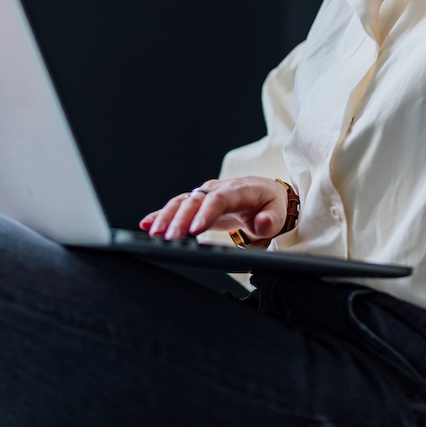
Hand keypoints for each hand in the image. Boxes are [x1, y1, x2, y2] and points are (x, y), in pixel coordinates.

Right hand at [138, 176, 287, 241]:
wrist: (265, 195)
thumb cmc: (270, 204)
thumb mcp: (278, 212)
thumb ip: (271, 219)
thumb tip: (262, 223)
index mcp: (238, 190)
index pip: (219, 199)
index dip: (205, 213)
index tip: (195, 230)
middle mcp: (217, 189)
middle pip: (195, 201)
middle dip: (180, 219)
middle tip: (168, 237)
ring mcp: (205, 195)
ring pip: (182, 202)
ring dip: (166, 217)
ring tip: (153, 233)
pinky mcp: (197, 204)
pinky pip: (177, 207)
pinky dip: (161, 214)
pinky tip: (147, 224)